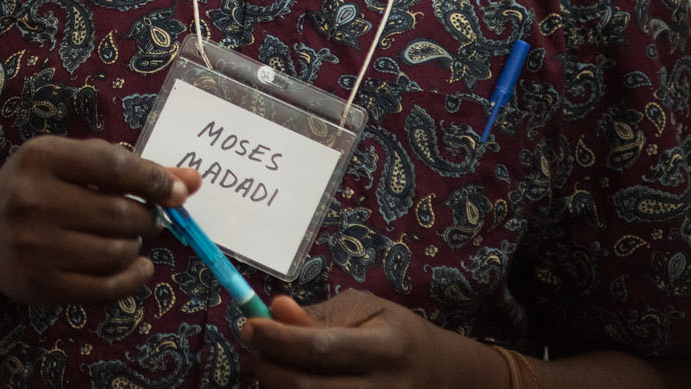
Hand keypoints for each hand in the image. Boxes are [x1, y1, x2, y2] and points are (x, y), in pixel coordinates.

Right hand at [0, 135, 197, 306]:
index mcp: (41, 157)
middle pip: (120, 213)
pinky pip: (106, 286)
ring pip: (117, 251)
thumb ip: (131, 169)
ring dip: (135, 247)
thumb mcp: (71, 163)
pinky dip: (133, 278)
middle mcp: (33, 200)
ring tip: (128, 239)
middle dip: (147, 218)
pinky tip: (137, 267)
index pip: (114, 166)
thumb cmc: (37, 188)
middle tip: (149, 218)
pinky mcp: (42, 284)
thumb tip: (192, 182)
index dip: (154, 180)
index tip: (176, 192)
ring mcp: (35, 246)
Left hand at [245, 292, 502, 388]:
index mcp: (386, 348)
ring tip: (278, 359)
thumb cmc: (396, 333)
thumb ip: (319, 314)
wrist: (441, 376)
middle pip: (305, 386)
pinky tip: (296, 378)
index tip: (248, 325)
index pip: (321, 348)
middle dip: (268, 363)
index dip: (278, 338)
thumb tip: (274, 309)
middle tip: (256, 341)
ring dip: (277, 382)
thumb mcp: (366, 309)